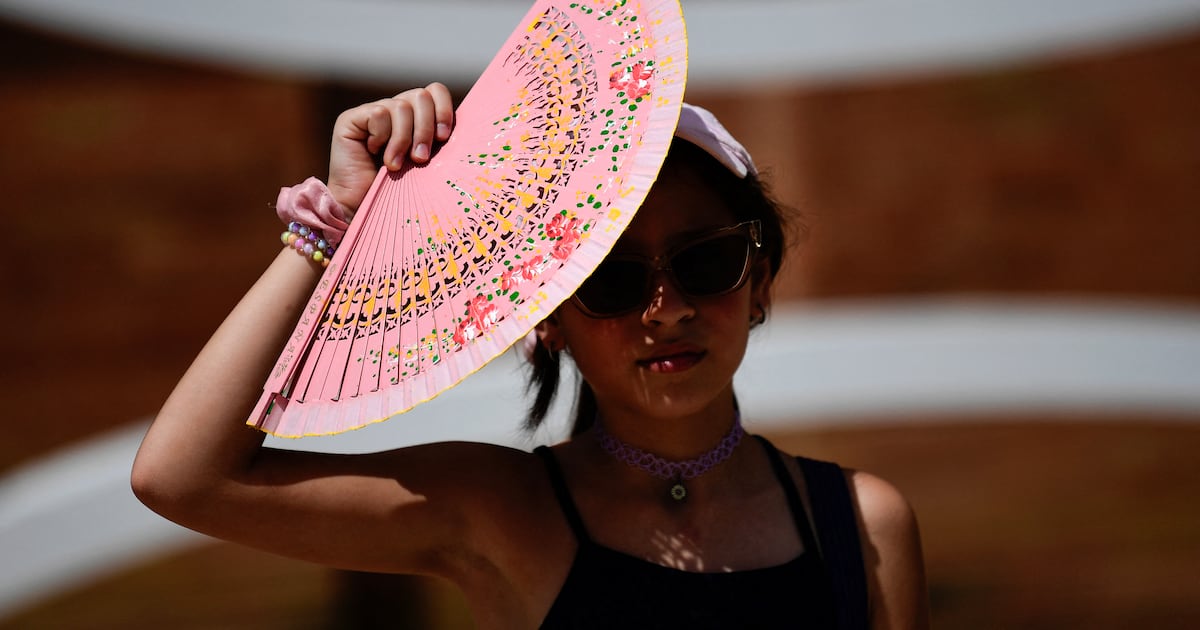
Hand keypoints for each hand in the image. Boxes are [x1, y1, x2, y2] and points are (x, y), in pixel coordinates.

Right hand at [326, 83, 454, 214]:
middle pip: (420, 96)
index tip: (444, 137)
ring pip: (401, 107)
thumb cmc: (398, 193)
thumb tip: (464, 127)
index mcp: (416, 118)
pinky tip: (373, 152)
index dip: (443, 109)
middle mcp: (395, 110)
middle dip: (425, 129)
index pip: (435, 91)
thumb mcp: (427, 164)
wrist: (362, 210)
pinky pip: (379, 113)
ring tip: (395, 165)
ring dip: (402, 140)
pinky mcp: (352, 119)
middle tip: (420, 158)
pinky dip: (381, 136)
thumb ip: (439, 141)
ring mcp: (372, 112)